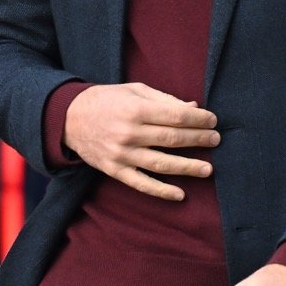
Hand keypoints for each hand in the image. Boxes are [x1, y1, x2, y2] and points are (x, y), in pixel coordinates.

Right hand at [64, 82, 219, 200]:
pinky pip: (141, 184)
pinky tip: (180, 194)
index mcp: (135, 110)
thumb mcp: (134, 91)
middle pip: (172, 140)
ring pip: (161, 164)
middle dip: (198, 140)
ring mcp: (122, 155)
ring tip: (208, 169)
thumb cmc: (107, 100)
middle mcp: (129, 133)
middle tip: (216, 140)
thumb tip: (193, 107)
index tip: (213, 120)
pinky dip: (161, 191)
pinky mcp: (115, 170)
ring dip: (187, 167)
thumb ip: (164, 100)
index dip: (198, 119)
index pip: (175, 116)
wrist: (69, 118)